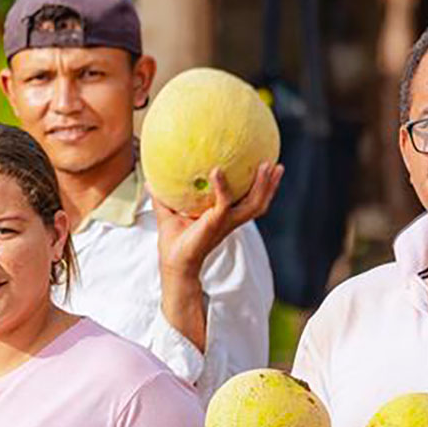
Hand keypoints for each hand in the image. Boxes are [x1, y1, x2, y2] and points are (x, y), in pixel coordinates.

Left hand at [153, 163, 283, 279]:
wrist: (173, 261)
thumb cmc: (174, 240)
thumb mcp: (169, 213)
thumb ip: (163, 196)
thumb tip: (151, 180)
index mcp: (225, 216)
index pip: (248, 201)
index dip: (261, 187)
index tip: (267, 169)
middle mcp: (231, 220)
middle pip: (260, 202)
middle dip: (271, 185)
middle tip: (277, 165)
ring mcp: (226, 222)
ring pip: (254, 204)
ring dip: (263, 186)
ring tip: (267, 166)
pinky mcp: (216, 223)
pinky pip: (224, 202)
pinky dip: (222, 187)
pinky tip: (216, 172)